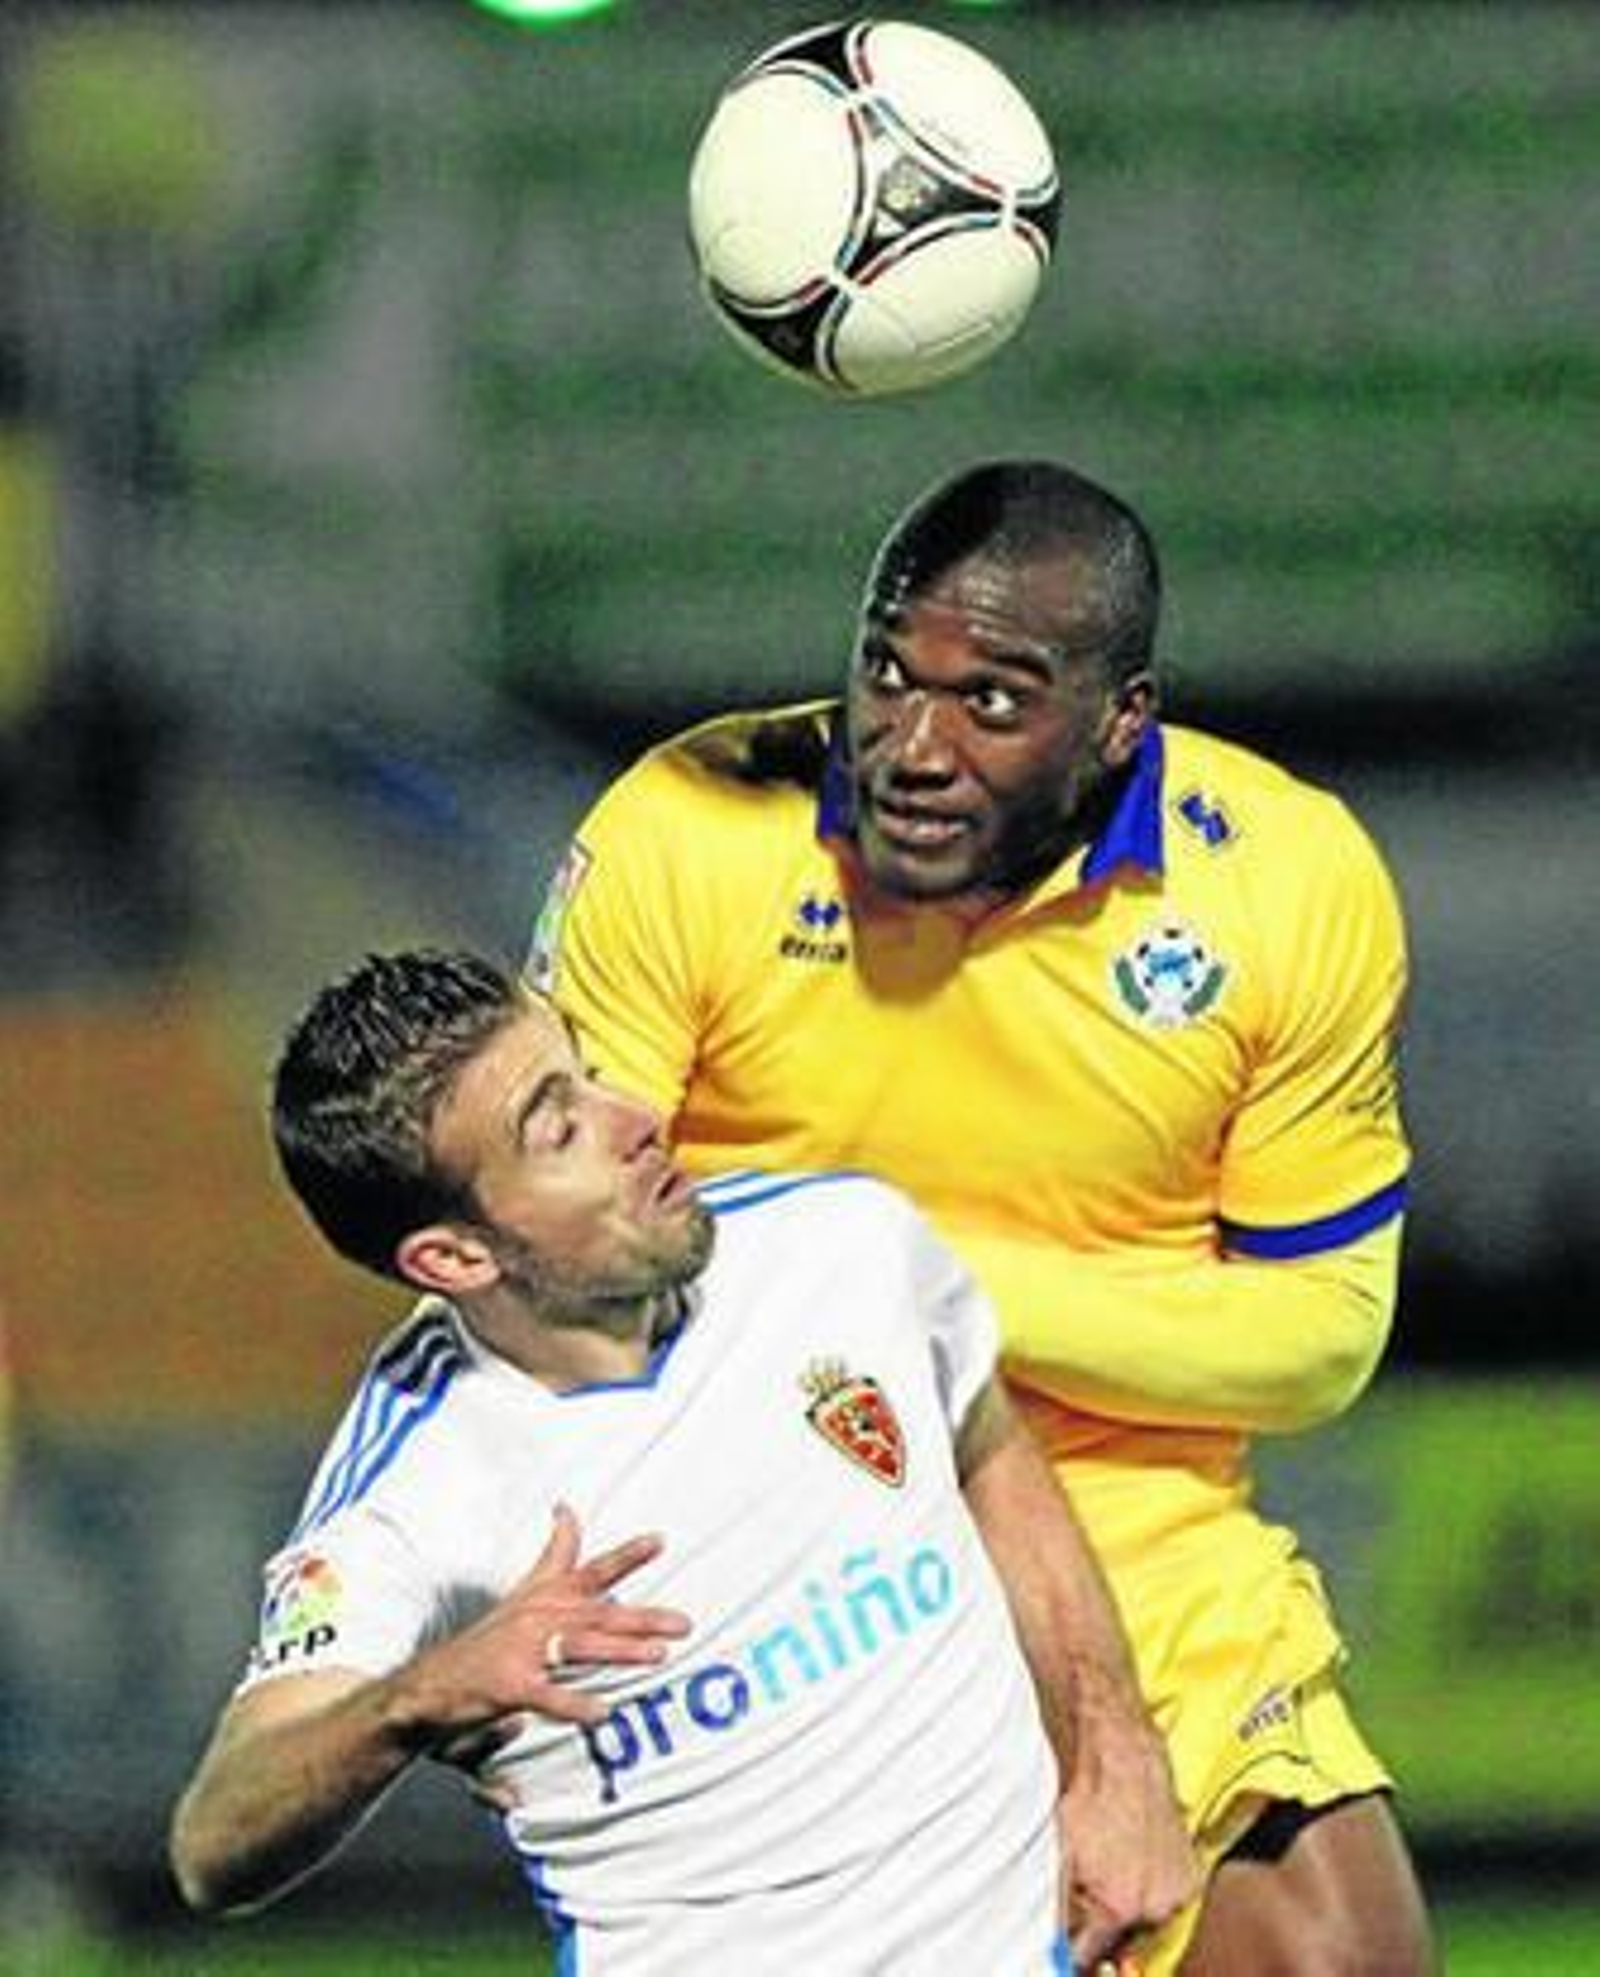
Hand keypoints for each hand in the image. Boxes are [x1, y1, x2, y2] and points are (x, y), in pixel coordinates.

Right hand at [405, 1502, 690, 1751]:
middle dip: (645, 1617)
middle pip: (600, 1612)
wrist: (435, 1681)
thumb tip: (568, 1509)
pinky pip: (548, 1694)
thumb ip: (555, 1554)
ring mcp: (524, 1649)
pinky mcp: (510, 1684)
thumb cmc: (490, 1637)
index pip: (592, 1569)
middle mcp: (539, 1616)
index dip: (627, 1555)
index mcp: (547, 1596)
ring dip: (622, 1652)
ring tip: (657, 1656)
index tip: (660, 1540)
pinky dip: (574, 1704)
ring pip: (582, 1647)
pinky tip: (601, 1712)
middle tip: (684, 1623)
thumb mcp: (525, 1590)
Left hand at [1059, 1725, 1199, 1971]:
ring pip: (1144, 1918)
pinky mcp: (1191, 1874)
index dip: (1075, 1947)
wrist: (1119, 1754)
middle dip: (1101, 1922)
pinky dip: (1150, 1885)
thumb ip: (1057, 1911)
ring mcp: (1177, 1891)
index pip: (1090, 1955)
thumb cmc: (1086, 1797)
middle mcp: (1155, 1907)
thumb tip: (1054, 1950)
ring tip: (1111, 1862)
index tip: (1070, 1937)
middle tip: (1090, 1882)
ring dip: (1128, 1903)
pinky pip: (1166, 1896)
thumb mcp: (1058, 1856)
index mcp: (1119, 1909)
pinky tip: (1132, 1857)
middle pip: (1120, 1939)